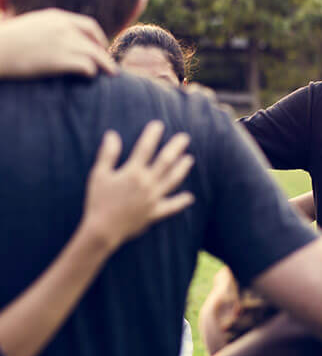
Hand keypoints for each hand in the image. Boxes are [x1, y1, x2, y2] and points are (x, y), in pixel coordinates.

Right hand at [0, 9, 116, 77]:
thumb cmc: (8, 41)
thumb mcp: (33, 25)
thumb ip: (52, 29)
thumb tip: (66, 40)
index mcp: (57, 17)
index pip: (89, 25)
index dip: (99, 38)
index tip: (102, 48)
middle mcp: (64, 28)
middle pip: (95, 42)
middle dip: (106, 55)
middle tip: (112, 67)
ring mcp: (62, 43)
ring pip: (95, 54)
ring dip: (105, 65)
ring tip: (111, 74)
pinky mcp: (59, 60)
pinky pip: (86, 66)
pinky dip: (91, 72)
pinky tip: (90, 76)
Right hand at [82, 121, 194, 252]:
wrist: (102, 230)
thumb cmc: (98, 201)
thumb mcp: (99, 175)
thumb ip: (108, 154)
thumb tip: (112, 134)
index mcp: (133, 172)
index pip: (145, 148)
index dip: (152, 135)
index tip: (159, 124)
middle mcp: (147, 183)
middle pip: (166, 161)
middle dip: (176, 147)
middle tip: (185, 137)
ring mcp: (153, 198)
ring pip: (173, 180)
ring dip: (182, 169)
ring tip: (189, 159)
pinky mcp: (155, 213)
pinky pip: (171, 206)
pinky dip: (181, 202)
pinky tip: (190, 197)